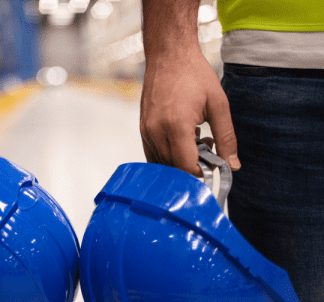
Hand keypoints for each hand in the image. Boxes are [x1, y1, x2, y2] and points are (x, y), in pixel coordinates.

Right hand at [140, 48, 239, 175]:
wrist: (168, 55)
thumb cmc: (194, 75)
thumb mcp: (218, 105)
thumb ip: (227, 138)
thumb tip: (233, 166)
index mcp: (176, 126)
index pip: (186, 167)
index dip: (202, 172)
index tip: (214, 163)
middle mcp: (156, 132)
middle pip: (174, 169)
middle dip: (193, 166)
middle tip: (208, 145)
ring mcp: (146, 131)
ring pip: (162, 164)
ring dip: (180, 161)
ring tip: (196, 138)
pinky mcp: (142, 129)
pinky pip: (153, 154)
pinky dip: (169, 155)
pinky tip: (182, 138)